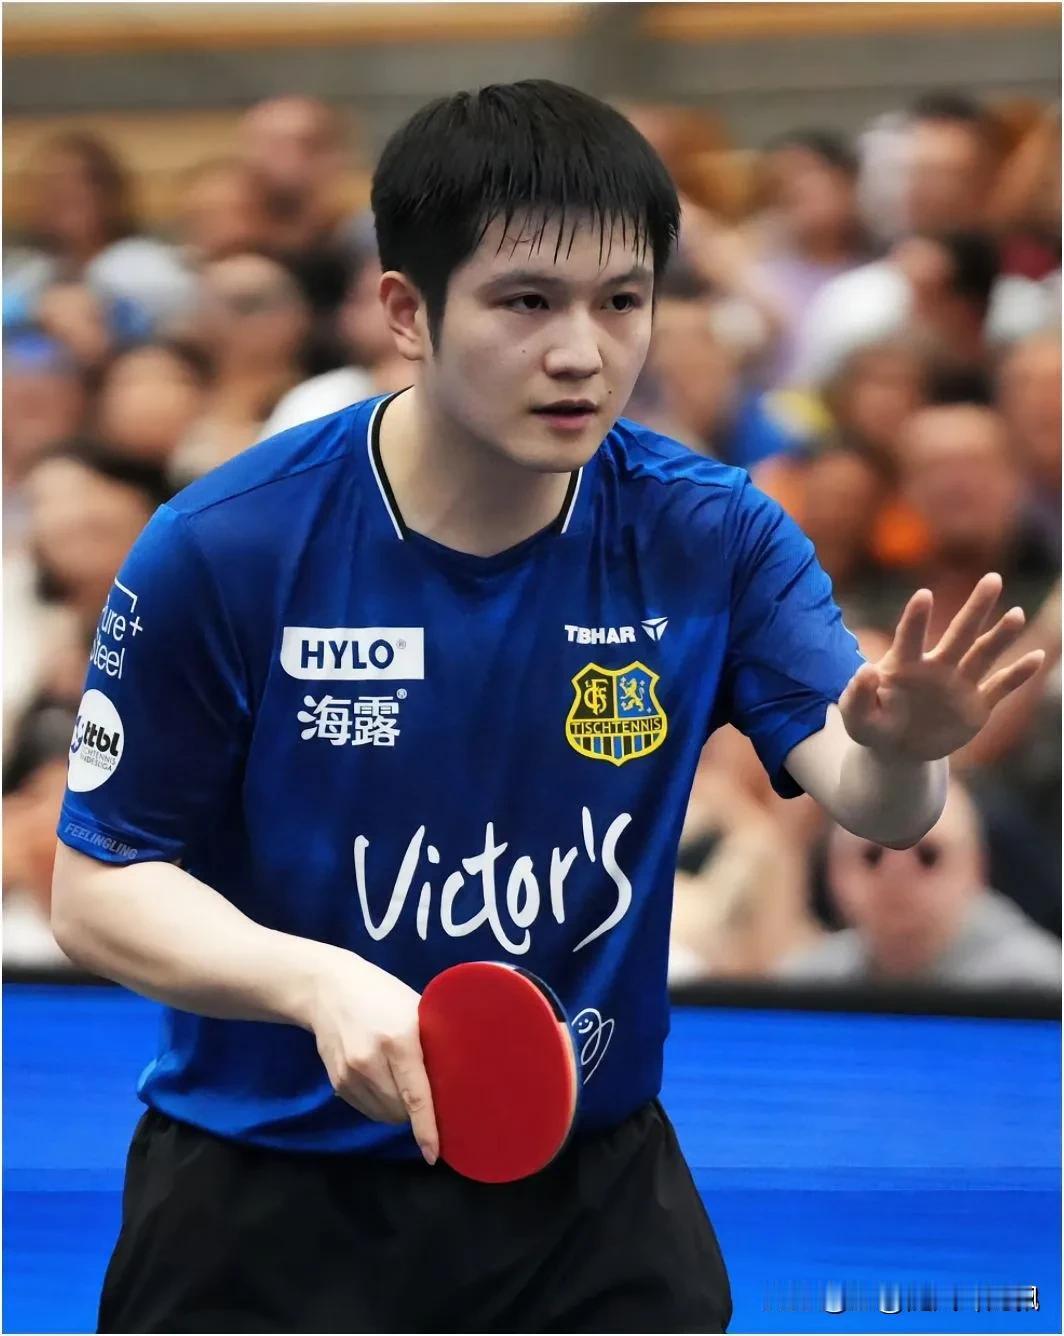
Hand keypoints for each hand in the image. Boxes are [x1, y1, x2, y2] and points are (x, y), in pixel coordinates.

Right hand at [309, 951, 437, 1163]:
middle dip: (416, 1110)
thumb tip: (456, 1075)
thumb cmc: (380, 993)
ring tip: (400, 1078)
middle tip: (425, 1086)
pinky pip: (368, 1109)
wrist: (326, 988)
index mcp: (398, 1040)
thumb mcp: (413, 1008)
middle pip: (401, 1111)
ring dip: (398, 1109)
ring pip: (384, 1114)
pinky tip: (381, 1077)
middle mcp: (371, 1061)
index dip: (427, 1129)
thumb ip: (430, 1040)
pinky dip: (380, 1103)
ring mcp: (350, 1074)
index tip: (434, 1154)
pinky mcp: (338, 1082)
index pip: (416, 1096)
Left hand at [838, 573, 1045, 761]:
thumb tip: (865, 671)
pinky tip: (1037, 657)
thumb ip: (856, 696)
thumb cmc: (872, 726)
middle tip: (992, 579)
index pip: (910, 637)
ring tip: (1017, 614)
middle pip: (960, 633)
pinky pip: (1000, 687)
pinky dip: (1018, 675)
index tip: (923, 595)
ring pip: (984, 654)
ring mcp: (959, 684)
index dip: (916, 618)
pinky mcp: (976, 705)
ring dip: (1002, 635)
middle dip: (976, 608)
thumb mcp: (857, 718)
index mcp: (903, 665)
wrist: (898, 749)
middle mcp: (936, 667)